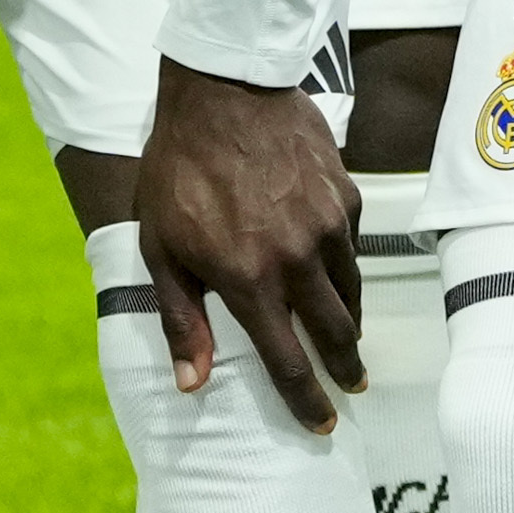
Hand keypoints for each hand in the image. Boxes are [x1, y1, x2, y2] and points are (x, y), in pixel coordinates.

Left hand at [125, 58, 364, 430]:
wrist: (223, 89)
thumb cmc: (179, 168)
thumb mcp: (162, 246)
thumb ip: (182, 318)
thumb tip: (192, 383)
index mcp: (249, 280)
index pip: (289, 362)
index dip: (307, 401)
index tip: (322, 423)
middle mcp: (297, 259)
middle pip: (337, 334)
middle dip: (346, 368)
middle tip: (351, 385)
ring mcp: (327, 227)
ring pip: (351, 291)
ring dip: (349, 320)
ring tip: (346, 334)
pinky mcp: (345, 196)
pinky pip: (351, 246)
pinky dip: (344, 266)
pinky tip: (331, 267)